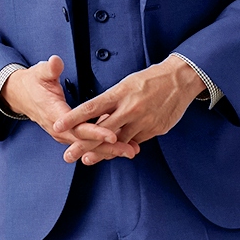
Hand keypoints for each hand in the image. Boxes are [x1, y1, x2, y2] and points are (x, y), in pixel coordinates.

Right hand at [1, 56, 140, 162]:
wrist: (21, 95)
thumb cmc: (33, 82)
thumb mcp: (39, 72)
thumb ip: (49, 69)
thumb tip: (55, 63)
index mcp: (54, 114)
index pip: (77, 127)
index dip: (95, 132)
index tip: (112, 135)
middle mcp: (60, 129)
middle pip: (87, 141)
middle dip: (108, 147)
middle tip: (130, 149)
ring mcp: (64, 134)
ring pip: (89, 145)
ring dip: (110, 150)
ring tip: (132, 151)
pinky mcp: (70, 134)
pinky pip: (88, 143)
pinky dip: (104, 147)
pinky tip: (122, 145)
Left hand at [52, 55, 204, 163]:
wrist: (180, 79)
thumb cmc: (150, 80)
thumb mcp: (127, 84)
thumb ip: (113, 103)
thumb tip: (97, 119)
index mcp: (120, 92)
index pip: (91, 107)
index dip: (73, 118)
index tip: (58, 125)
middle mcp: (130, 108)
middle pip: (102, 131)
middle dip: (83, 145)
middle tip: (68, 155)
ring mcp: (143, 121)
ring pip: (118, 142)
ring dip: (102, 152)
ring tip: (87, 160)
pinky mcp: (155, 129)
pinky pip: (135, 142)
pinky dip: (124, 147)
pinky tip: (114, 153)